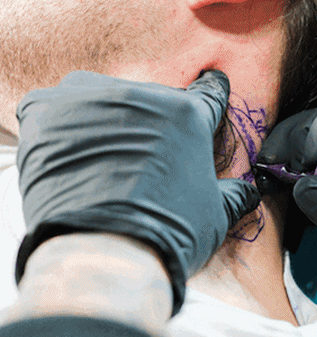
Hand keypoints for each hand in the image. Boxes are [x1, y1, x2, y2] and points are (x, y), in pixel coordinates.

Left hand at [16, 70, 260, 314]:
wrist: (102, 254)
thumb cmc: (167, 234)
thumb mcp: (215, 215)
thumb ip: (235, 194)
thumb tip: (250, 192)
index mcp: (188, 115)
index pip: (207, 94)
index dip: (213, 91)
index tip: (212, 82)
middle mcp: (140, 97)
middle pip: (154, 99)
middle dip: (156, 122)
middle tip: (151, 155)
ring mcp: (90, 100)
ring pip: (106, 98)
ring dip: (110, 120)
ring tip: (108, 157)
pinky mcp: (46, 114)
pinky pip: (57, 106)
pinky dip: (64, 124)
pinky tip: (71, 151)